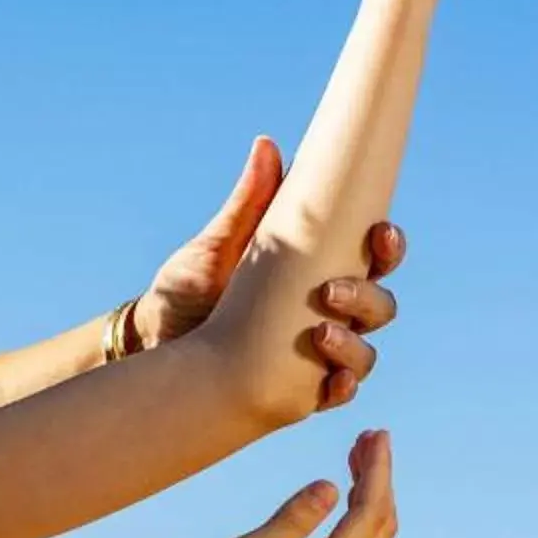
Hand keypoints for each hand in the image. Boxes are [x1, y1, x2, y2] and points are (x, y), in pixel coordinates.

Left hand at [133, 135, 406, 409]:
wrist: (150, 342)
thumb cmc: (187, 288)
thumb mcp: (217, 244)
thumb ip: (248, 203)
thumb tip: (267, 144)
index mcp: (317, 271)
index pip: (372, 257)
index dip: (387, 245)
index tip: (379, 230)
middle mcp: (327, 312)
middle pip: (379, 304)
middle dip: (368, 296)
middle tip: (330, 290)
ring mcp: (317, 352)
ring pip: (365, 351)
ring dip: (355, 343)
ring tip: (320, 333)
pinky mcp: (299, 388)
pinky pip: (337, 393)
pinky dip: (340, 388)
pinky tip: (330, 383)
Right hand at [160, 429, 398, 537]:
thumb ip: (292, 520)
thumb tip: (331, 486)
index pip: (369, 513)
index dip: (377, 470)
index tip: (378, 434)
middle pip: (380, 525)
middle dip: (380, 479)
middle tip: (372, 437)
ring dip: (371, 499)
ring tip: (359, 460)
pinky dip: (359, 521)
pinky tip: (343, 503)